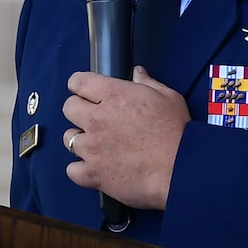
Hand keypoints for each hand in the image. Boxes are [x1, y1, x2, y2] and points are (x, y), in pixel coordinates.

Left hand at [63, 67, 189, 210]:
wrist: (179, 169)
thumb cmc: (177, 132)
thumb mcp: (168, 97)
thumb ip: (148, 83)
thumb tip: (137, 73)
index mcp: (113, 95)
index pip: (79, 82)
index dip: (80, 85)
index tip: (86, 91)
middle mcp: (97, 119)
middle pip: (68, 108)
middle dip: (79, 110)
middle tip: (94, 118)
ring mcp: (92, 148)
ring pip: (68, 138)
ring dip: (80, 140)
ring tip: (97, 145)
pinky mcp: (93, 174)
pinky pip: (72, 170)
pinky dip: (80, 169)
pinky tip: (94, 168)